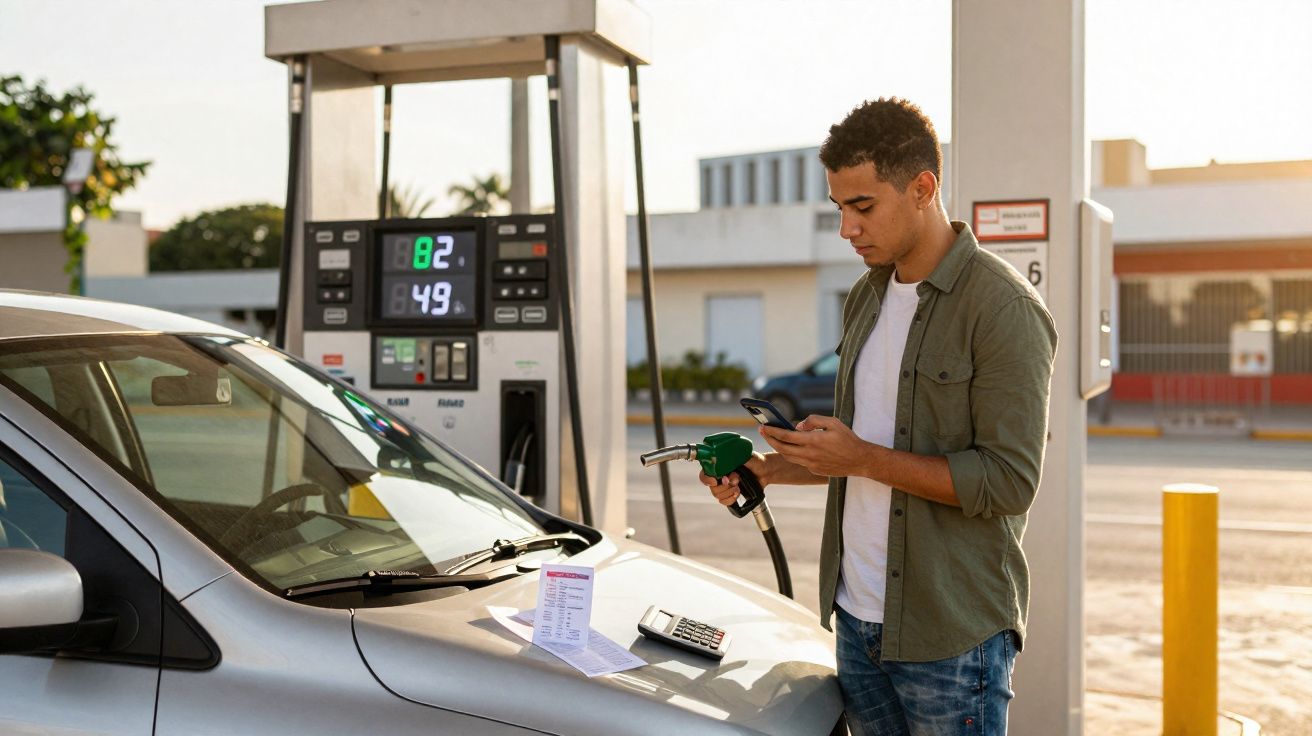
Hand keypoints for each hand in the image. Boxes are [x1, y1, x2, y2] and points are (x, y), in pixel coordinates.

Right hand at [698, 452, 766, 506]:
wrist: (766, 471)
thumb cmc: (756, 461)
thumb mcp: (746, 456)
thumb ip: (734, 457)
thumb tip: (725, 459)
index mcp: (719, 465)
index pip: (705, 474)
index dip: (707, 479)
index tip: (716, 480)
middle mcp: (720, 476)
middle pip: (711, 487)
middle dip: (724, 486)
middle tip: (736, 479)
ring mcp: (725, 486)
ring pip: (717, 495)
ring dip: (728, 492)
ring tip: (739, 487)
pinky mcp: (731, 494)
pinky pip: (724, 502)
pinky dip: (730, 499)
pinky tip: (737, 494)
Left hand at [758, 415, 879, 478]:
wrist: (860, 460)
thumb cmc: (847, 439)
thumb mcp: (833, 422)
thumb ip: (813, 420)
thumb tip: (797, 425)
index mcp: (813, 440)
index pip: (786, 436)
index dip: (772, 431)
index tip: (763, 426)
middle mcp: (810, 454)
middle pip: (782, 448)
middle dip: (770, 439)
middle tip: (763, 432)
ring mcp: (811, 464)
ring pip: (789, 457)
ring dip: (779, 448)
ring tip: (774, 439)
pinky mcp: (814, 470)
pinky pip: (799, 461)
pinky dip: (793, 454)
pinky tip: (792, 447)